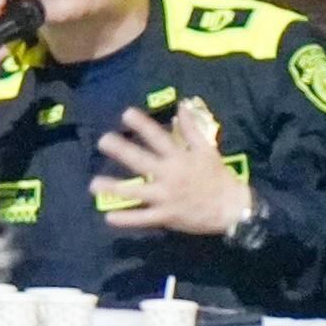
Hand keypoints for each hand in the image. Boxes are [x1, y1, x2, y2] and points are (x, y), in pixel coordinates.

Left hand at [96, 97, 254, 235]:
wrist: (231, 208)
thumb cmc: (217, 177)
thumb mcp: (207, 150)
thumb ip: (191, 129)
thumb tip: (181, 107)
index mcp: (180, 158)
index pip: (158, 137)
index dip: (142, 125)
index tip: (125, 114)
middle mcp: (170, 175)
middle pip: (141, 161)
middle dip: (121, 150)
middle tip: (102, 141)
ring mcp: (166, 197)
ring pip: (136, 192)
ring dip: (114, 188)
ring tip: (93, 184)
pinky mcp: (166, 216)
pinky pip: (144, 219)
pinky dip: (127, 219)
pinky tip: (109, 217)